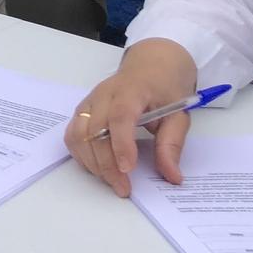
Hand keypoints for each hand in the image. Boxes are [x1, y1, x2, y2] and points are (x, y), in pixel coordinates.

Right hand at [64, 38, 199, 197]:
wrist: (151, 64)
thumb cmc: (165, 88)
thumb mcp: (180, 114)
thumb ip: (172, 145)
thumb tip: (172, 177)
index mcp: (132, 91)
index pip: (119, 116)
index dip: (121, 144)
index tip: (128, 169)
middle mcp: (104, 94)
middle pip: (94, 130)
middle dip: (106, 164)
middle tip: (123, 188)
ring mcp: (90, 101)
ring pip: (78, 134)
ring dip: (91, 162)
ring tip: (111, 180)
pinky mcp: (83, 110)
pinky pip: (72, 134)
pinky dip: (80, 154)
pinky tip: (96, 166)